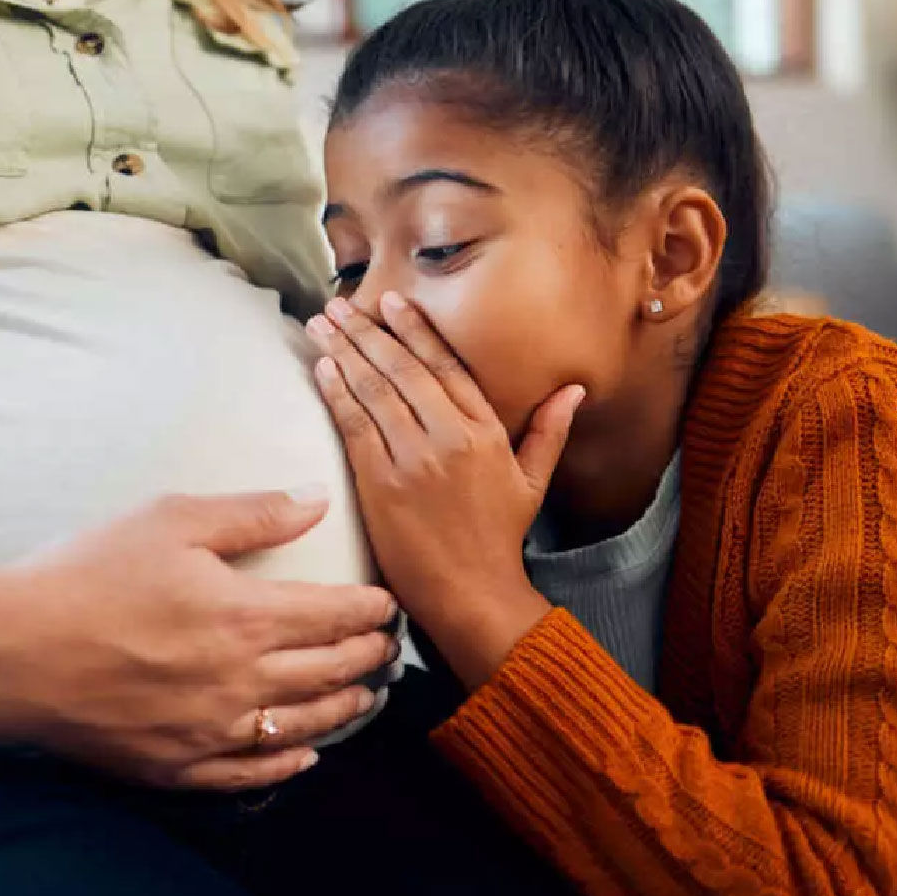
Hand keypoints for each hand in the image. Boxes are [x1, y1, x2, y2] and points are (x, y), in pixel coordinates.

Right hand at [0, 491, 399, 790]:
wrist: (7, 653)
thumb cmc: (84, 575)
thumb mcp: (169, 521)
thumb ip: (251, 514)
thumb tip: (317, 501)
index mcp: (246, 617)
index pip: (336, 616)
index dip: (371, 611)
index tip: (388, 604)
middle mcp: (242, 682)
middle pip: (330, 673)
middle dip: (367, 658)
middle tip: (388, 649)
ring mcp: (210, 732)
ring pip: (302, 726)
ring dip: (343, 709)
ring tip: (364, 697)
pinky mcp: (176, 766)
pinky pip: (250, 773)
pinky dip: (288, 763)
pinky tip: (305, 755)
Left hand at [307, 293, 582, 685]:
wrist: (471, 593)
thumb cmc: (500, 539)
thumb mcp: (532, 482)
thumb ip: (549, 431)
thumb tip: (574, 390)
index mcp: (485, 432)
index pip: (446, 366)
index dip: (416, 330)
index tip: (391, 301)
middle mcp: (448, 438)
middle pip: (402, 370)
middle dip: (368, 331)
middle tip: (339, 303)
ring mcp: (412, 460)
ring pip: (374, 391)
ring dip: (344, 352)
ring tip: (322, 323)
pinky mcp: (381, 484)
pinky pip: (355, 427)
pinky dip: (338, 393)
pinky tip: (323, 368)